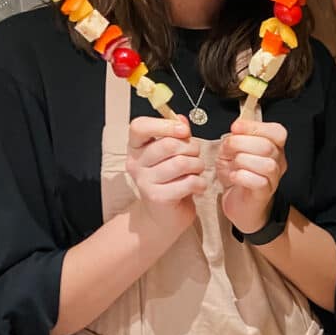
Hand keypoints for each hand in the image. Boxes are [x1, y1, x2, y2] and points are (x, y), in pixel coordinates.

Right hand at [126, 115, 206, 232]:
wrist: (164, 216)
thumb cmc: (170, 180)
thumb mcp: (172, 154)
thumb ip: (176, 135)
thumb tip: (181, 118)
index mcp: (136, 147)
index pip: (139, 126)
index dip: (165, 125)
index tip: (183, 130)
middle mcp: (135, 163)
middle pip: (169, 144)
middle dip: (192, 148)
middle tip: (195, 156)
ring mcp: (144, 181)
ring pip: (182, 163)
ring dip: (198, 165)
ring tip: (197, 171)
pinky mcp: (158, 197)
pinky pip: (188, 182)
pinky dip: (200, 183)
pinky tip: (198, 186)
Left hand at [216, 119, 287, 233]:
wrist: (239, 203)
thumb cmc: (239, 175)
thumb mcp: (233, 151)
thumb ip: (236, 138)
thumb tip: (237, 129)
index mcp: (274, 148)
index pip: (276, 131)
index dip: (255, 127)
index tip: (235, 127)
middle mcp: (278, 162)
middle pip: (268, 147)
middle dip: (242, 143)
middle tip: (228, 148)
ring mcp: (273, 179)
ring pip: (267, 165)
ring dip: (243, 161)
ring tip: (233, 165)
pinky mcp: (264, 194)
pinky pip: (259, 182)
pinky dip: (242, 176)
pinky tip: (234, 176)